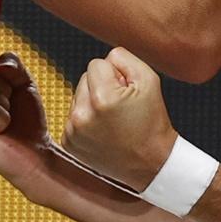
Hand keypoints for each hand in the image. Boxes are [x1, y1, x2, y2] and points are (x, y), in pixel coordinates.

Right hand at [0, 52, 52, 191]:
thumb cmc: (24, 119)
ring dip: (3, 104)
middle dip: (2, 90)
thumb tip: (0, 66)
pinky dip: (2, 117)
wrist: (35, 150)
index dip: (1, 76)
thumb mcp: (21, 81)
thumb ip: (11, 62)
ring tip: (0, 122)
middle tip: (3, 111)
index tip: (4, 96)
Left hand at [61, 47, 177, 191]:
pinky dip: (86, 119)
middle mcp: (82, 115)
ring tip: (113, 120)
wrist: (150, 163)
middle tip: (121, 106)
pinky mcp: (68, 143)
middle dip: (101, 86)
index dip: (115, 74)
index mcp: (102, 98)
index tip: (126, 91)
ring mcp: (72, 131)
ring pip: (78, 96)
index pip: (96, 64)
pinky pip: (73, 115)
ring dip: (92, 102)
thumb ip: (124, 58)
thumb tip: (106, 59)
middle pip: (85, 78)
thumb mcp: (149, 79)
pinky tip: (103, 131)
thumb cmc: (152, 121)